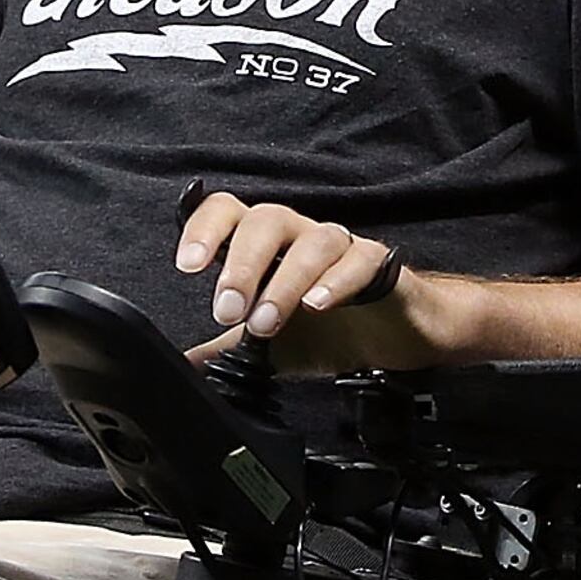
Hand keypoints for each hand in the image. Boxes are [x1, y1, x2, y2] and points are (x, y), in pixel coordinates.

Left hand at [175, 192, 428, 368]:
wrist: (395, 336)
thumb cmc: (331, 329)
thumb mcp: (270, 347)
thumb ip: (226, 351)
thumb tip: (185, 367)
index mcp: (267, 245)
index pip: (228, 212)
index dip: (204, 229)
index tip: (187, 266)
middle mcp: (300, 235)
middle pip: (266, 220)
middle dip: (242, 265)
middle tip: (227, 312)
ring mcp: (342, 246)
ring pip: (313, 241)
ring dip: (285, 281)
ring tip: (267, 323)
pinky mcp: (380, 264)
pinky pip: (360, 259)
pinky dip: (337, 280)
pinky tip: (318, 304)